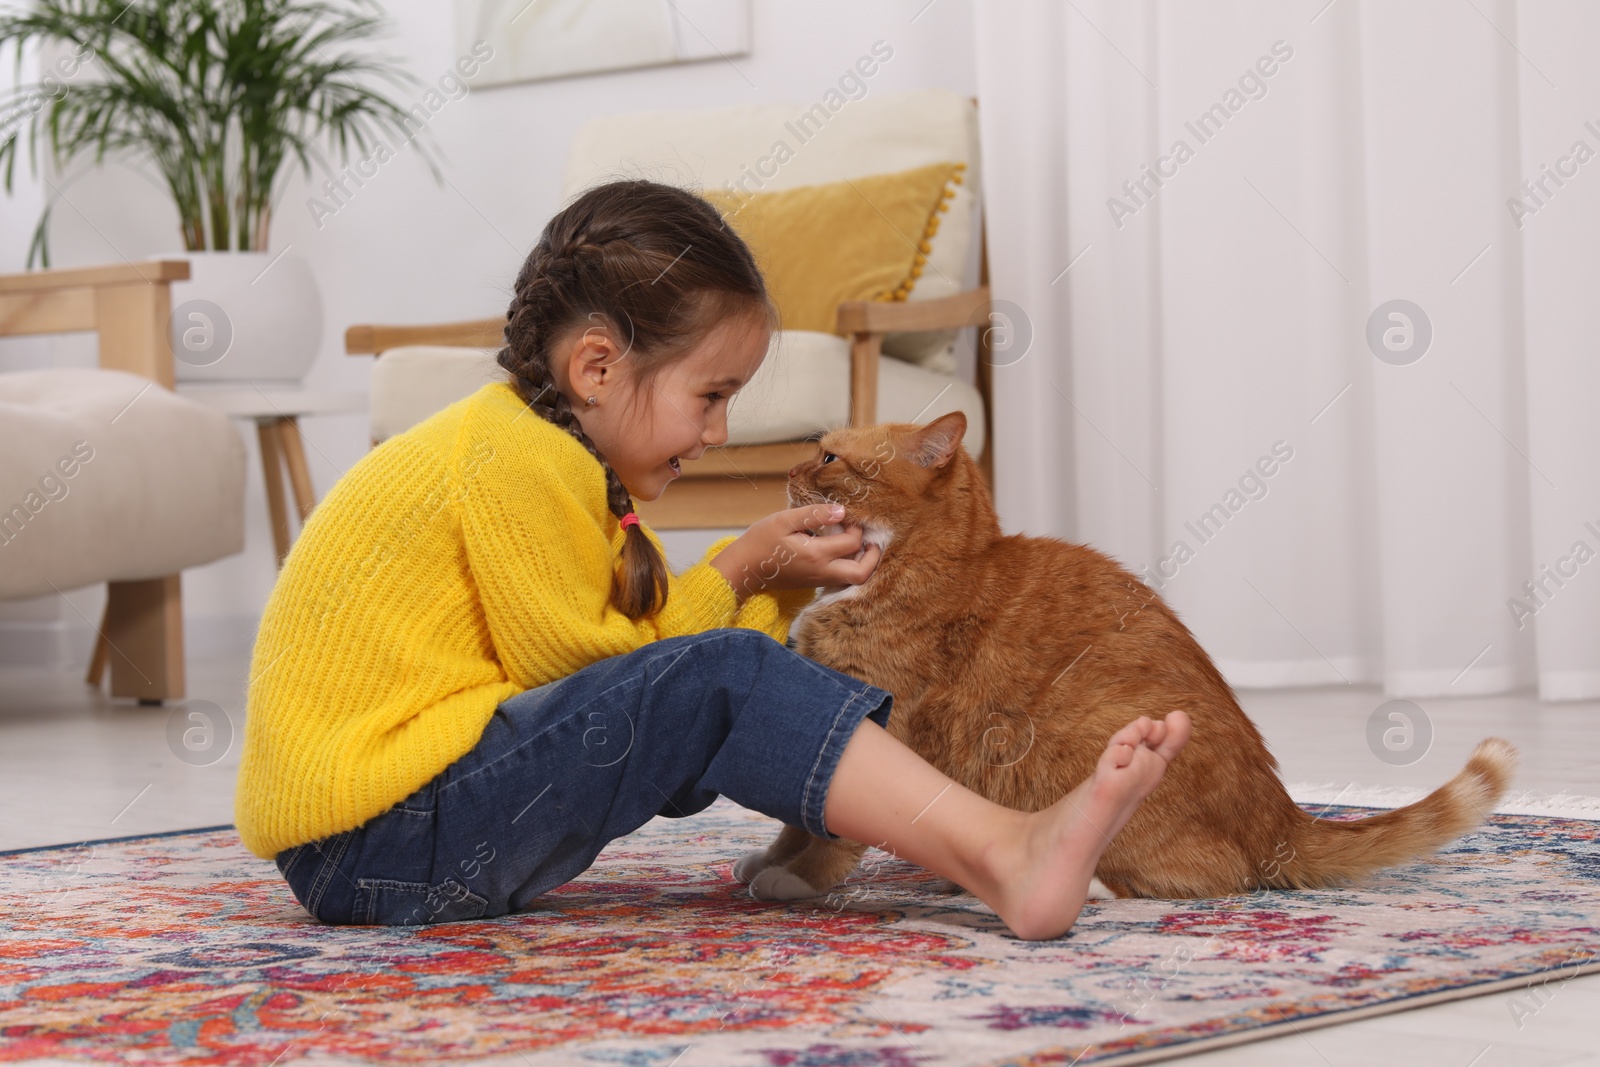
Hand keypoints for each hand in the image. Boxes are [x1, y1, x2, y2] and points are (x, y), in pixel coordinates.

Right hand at [712, 503, 882, 602]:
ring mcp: (818, 580)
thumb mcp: (784, 520)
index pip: (852, 542)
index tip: (849, 517)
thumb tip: (842, 511)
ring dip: (862, 562)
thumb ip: (814, 515)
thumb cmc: (760, 542)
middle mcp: (821, 571)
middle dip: (873, 557)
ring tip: (859, 544)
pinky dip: (848, 566)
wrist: (743, 569)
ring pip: (853, 579)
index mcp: (816, 554)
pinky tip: (841, 551)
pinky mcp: (813, 583)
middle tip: (871, 541)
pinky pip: (840, 579)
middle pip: (861, 574)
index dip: (857, 528)